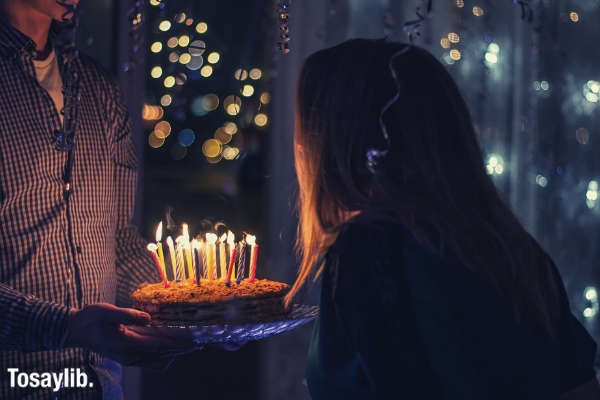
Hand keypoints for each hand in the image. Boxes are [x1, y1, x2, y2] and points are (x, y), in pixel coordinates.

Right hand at [65, 303, 197, 366]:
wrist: (73, 330)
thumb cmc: (89, 318)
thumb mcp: (106, 311)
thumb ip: (127, 315)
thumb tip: (148, 318)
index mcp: (125, 342)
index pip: (156, 343)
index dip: (174, 342)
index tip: (190, 340)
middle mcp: (128, 353)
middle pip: (159, 352)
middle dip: (178, 348)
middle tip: (197, 344)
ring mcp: (127, 356)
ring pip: (155, 358)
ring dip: (172, 353)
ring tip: (189, 348)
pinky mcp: (125, 355)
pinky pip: (146, 361)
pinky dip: (160, 358)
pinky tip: (169, 356)